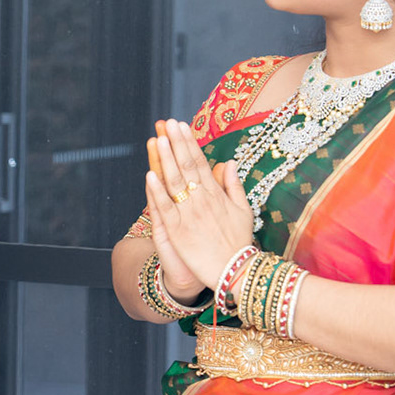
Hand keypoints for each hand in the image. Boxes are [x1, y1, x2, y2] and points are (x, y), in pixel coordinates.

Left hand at [145, 118, 255, 290]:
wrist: (235, 271)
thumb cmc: (239, 242)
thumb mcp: (244, 210)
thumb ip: (234, 186)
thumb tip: (229, 163)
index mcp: (217, 194)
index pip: (201, 162)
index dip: (189, 143)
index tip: (181, 125)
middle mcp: (202, 200)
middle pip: (187, 166)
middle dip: (176, 143)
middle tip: (167, 123)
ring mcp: (189, 214)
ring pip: (174, 182)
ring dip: (166, 159)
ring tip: (158, 139)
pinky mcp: (177, 231)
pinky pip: (164, 207)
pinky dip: (157, 191)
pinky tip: (150, 174)